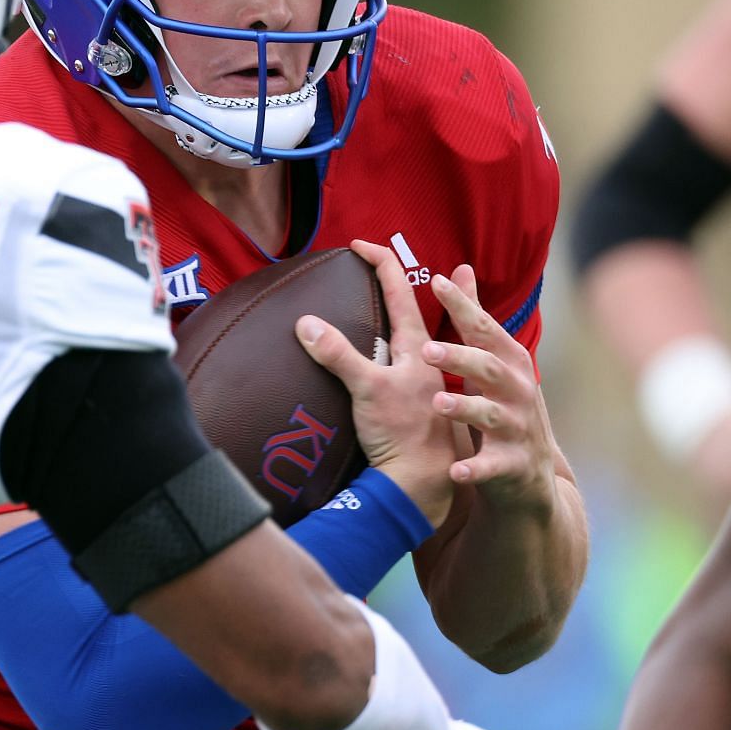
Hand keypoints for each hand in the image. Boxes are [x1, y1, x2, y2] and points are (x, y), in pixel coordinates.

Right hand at [296, 239, 455, 524]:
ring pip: (412, 339)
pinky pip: (404, 370)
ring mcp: (422, 383)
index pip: (398, 288)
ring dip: (402, 316)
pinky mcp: (415, 408)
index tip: (358, 243)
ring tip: (387, 304)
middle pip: (411, 308)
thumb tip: (305, 321)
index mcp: (417, 346)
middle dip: (396, 281)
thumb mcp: (368, 389)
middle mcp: (424, 360)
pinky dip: (393, 356)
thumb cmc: (405, 434)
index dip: (378, 260)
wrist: (425, 485)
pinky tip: (387, 363)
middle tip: (379, 261)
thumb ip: (337, 354)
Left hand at [423, 266, 557, 521]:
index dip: (463, 306)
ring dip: (465, 408)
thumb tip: (459, 268)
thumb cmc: (502, 407)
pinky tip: (456, 470)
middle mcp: (518, 392)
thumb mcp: (491, 361)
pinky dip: (475, 468)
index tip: (436, 281)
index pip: (485, 329)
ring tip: (438, 403)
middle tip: (428, 349)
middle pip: (489, 369)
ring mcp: (517, 429)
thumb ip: (474, 319)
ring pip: (490, 415)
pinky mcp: (511, 466)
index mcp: (509, 363)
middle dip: (461, 357)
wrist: (532, 480)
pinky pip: (491, 466)